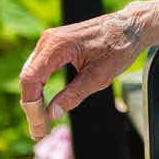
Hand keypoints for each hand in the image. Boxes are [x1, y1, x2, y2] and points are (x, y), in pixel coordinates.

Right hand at [19, 7, 144, 139]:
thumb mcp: (98, 77)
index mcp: (58, 45)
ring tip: (42, 121)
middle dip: (32, 105)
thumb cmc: (118, 48)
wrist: (131, 27)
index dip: (31, 106)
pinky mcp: (56, 42)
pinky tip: (45, 102)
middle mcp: (50, 39)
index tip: (38, 127)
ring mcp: (51, 39)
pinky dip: (40, 86)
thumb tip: (51, 114)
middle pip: (28, 77)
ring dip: (34, 97)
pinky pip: (39, 67)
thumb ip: (73, 95)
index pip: (31, 79)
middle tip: (40, 131)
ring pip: (31, 73)